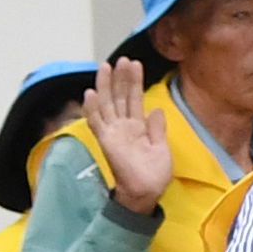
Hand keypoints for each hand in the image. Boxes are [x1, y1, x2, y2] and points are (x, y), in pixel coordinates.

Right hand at [87, 56, 172, 210]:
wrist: (147, 192)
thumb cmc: (154, 174)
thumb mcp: (161, 147)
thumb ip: (157, 128)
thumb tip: (156, 109)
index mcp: (137, 126)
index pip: (134, 98)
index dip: (134, 81)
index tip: (135, 64)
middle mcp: (123, 126)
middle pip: (119, 97)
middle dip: (120, 78)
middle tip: (122, 59)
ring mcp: (113, 132)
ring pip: (107, 104)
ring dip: (106, 86)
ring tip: (106, 67)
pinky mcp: (106, 141)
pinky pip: (97, 122)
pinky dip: (92, 108)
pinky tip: (90, 93)